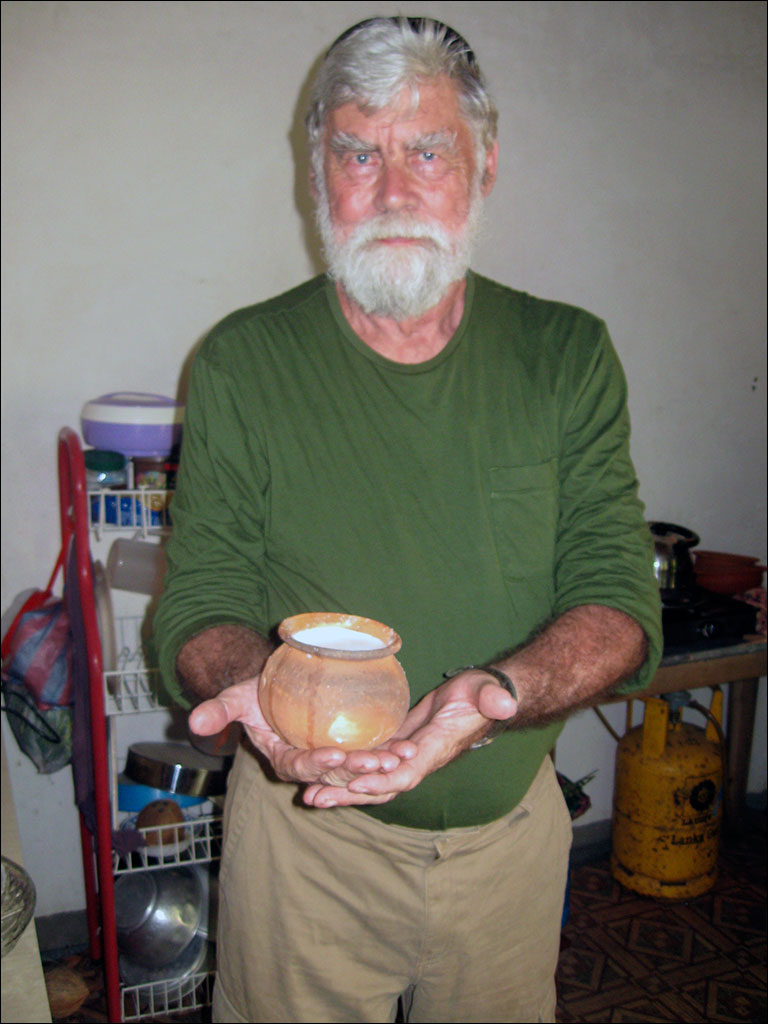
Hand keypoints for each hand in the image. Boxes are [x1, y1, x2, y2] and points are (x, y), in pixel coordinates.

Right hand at [187, 678, 401, 785]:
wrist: (280, 684)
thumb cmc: (258, 691)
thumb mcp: (237, 697)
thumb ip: (219, 711)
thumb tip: (193, 722)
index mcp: (284, 759)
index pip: (298, 767)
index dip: (314, 764)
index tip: (331, 755)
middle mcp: (311, 764)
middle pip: (334, 772)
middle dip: (355, 769)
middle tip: (376, 761)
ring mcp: (334, 757)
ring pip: (357, 767)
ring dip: (378, 765)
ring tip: (399, 758)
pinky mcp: (352, 746)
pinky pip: (372, 752)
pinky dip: (389, 751)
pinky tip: (408, 749)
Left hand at [302, 669, 517, 807]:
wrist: (480, 698)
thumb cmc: (483, 693)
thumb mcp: (486, 691)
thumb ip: (492, 698)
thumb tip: (503, 703)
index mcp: (436, 750)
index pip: (408, 773)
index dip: (383, 781)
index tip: (357, 784)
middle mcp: (418, 761)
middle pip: (380, 786)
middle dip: (348, 794)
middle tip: (313, 798)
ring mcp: (405, 756)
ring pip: (370, 779)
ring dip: (340, 788)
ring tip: (308, 795)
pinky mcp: (396, 746)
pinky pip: (369, 765)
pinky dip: (346, 771)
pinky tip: (321, 773)